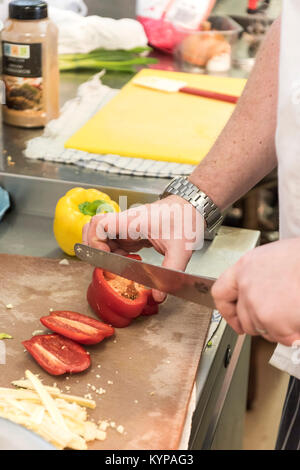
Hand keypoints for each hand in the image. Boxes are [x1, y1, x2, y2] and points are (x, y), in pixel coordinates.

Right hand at [82, 195, 203, 301]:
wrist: (193, 206)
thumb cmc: (186, 219)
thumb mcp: (180, 249)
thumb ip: (170, 273)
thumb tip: (159, 296)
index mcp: (134, 221)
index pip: (100, 223)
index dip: (94, 240)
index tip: (103, 257)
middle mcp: (127, 222)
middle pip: (95, 228)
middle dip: (93, 246)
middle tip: (102, 262)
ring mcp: (129, 226)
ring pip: (103, 236)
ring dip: (104, 251)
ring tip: (115, 265)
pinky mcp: (133, 232)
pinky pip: (115, 241)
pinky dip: (114, 252)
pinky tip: (126, 262)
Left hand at [211, 239, 299, 345]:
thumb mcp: (274, 257)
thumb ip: (260, 276)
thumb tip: (261, 292)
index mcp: (245, 267)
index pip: (221, 293)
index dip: (228, 311)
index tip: (234, 319)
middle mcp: (247, 286)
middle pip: (244, 318)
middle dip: (260, 323)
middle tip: (278, 316)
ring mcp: (258, 305)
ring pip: (263, 330)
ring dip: (279, 328)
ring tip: (293, 310)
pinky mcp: (273, 322)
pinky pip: (282, 338)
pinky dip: (294, 334)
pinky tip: (298, 317)